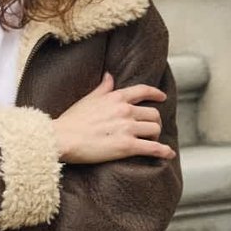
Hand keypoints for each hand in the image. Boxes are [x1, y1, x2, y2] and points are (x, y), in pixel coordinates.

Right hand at [52, 72, 175, 163]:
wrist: (62, 138)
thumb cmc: (71, 120)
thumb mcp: (88, 99)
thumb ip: (103, 88)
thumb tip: (109, 76)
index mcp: (116, 97)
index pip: (143, 91)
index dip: (156, 94)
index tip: (162, 97)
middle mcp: (125, 110)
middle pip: (153, 114)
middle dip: (154, 121)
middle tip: (150, 129)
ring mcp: (127, 128)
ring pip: (155, 129)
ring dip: (155, 136)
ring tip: (150, 141)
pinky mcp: (127, 146)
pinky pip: (153, 148)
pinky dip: (164, 151)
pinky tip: (168, 154)